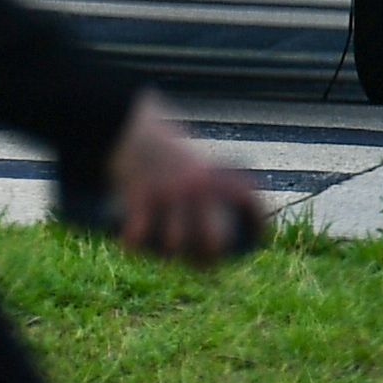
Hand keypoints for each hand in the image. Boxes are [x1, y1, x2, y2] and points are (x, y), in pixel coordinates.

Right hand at [108, 94, 265, 266]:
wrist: (125, 119)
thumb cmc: (156, 134)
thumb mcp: (187, 150)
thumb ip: (200, 174)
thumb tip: (208, 201)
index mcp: (214, 173)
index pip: (248, 203)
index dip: (257, 224)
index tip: (255, 238)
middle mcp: (196, 187)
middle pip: (213, 240)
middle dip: (208, 258)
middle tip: (203, 263)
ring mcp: (168, 193)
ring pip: (175, 242)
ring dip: (169, 251)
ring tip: (165, 253)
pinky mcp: (141, 196)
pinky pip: (139, 231)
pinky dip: (134, 241)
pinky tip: (131, 244)